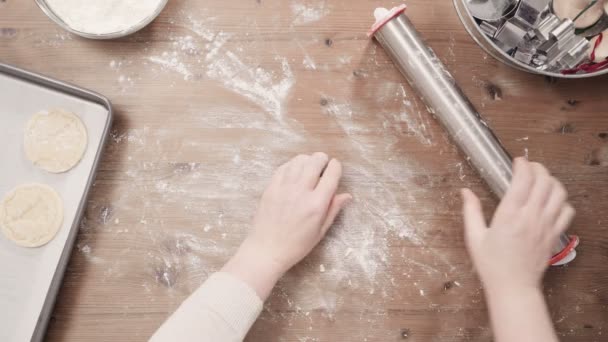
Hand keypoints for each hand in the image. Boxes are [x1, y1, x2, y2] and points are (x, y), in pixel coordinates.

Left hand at [223, 153, 350, 298]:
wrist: (266, 249)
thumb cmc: (296, 245)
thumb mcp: (320, 231)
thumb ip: (333, 209)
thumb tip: (347, 195)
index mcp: (316, 204)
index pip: (331, 174)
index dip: (336, 167)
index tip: (335, 168)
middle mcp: (301, 191)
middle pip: (316, 161)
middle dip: (323, 160)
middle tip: (323, 166)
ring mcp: (284, 187)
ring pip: (299, 160)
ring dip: (308, 160)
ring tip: (309, 168)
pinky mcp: (271, 187)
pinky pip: (284, 167)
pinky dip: (292, 165)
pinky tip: (295, 172)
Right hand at [460, 158, 574, 292]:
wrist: (513, 287)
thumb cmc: (491, 264)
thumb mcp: (474, 237)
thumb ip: (471, 211)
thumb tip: (465, 191)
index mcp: (509, 215)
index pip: (523, 180)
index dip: (522, 165)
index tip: (517, 161)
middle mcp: (530, 217)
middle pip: (544, 181)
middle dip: (538, 168)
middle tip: (529, 167)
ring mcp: (546, 225)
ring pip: (559, 193)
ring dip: (552, 181)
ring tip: (541, 180)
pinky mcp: (554, 234)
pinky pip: (567, 211)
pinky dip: (562, 201)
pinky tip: (551, 201)